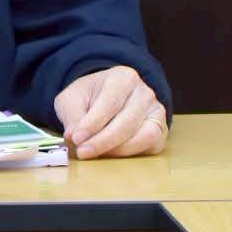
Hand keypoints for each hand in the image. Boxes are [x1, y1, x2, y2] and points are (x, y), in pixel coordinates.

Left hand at [53, 66, 167, 159]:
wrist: (103, 98)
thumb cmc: (88, 97)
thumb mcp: (71, 99)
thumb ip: (72, 116)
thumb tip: (73, 136)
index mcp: (123, 77)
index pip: (110, 103)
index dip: (92, 124)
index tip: (76, 138)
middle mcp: (144, 92)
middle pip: (126, 122)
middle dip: (102, 142)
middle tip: (83, 152)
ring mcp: (156, 111)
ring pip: (143, 136)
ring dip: (117, 150)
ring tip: (95, 154)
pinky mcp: (160, 130)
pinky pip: (151, 145)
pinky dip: (132, 153)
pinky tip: (112, 154)